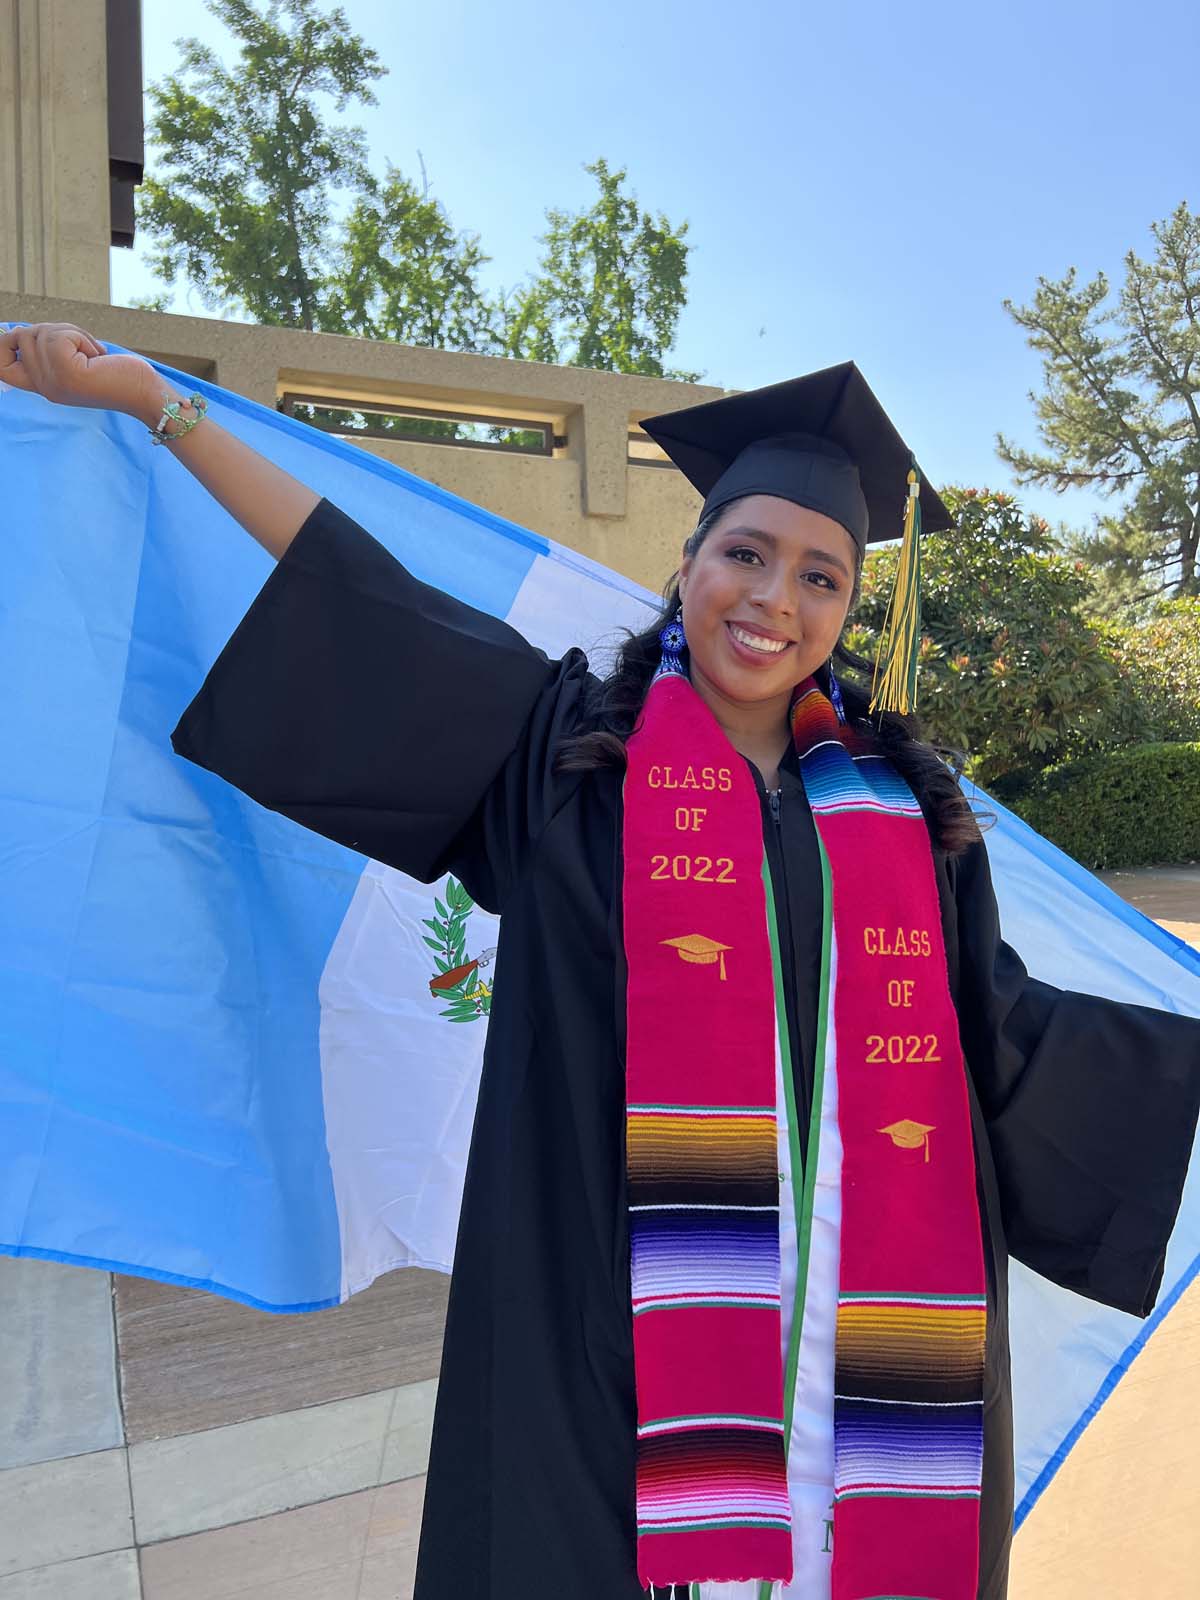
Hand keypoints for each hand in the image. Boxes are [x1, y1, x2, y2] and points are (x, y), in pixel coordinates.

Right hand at [0, 321, 160, 418]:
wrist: (144, 395)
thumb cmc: (118, 375)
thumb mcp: (76, 361)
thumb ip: (50, 349)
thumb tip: (18, 330)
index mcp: (44, 386)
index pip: (1, 368)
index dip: (3, 345)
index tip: (19, 336)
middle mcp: (44, 387)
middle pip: (22, 336)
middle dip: (54, 329)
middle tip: (83, 347)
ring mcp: (52, 382)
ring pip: (41, 332)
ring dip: (72, 333)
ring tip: (93, 354)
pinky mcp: (65, 373)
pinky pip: (59, 336)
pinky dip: (81, 336)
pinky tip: (97, 356)